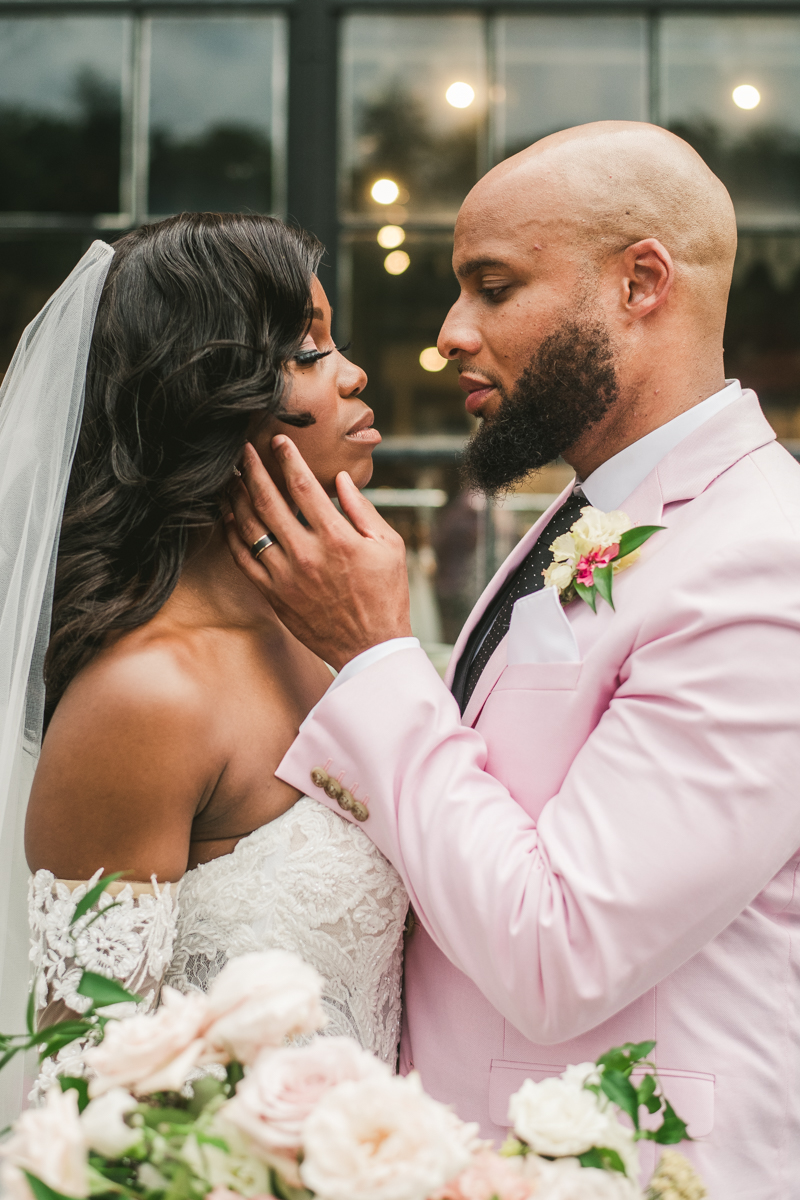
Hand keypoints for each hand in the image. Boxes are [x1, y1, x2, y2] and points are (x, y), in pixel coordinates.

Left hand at [224, 439, 411, 669]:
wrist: (370, 646)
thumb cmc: (385, 594)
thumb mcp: (389, 547)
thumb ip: (363, 510)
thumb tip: (341, 480)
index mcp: (336, 537)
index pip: (303, 485)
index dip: (287, 458)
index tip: (278, 441)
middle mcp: (306, 554)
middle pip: (268, 500)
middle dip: (252, 469)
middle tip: (243, 450)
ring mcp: (285, 576)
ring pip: (250, 528)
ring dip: (237, 498)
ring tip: (231, 478)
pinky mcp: (273, 594)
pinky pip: (244, 559)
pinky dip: (233, 535)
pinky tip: (230, 517)